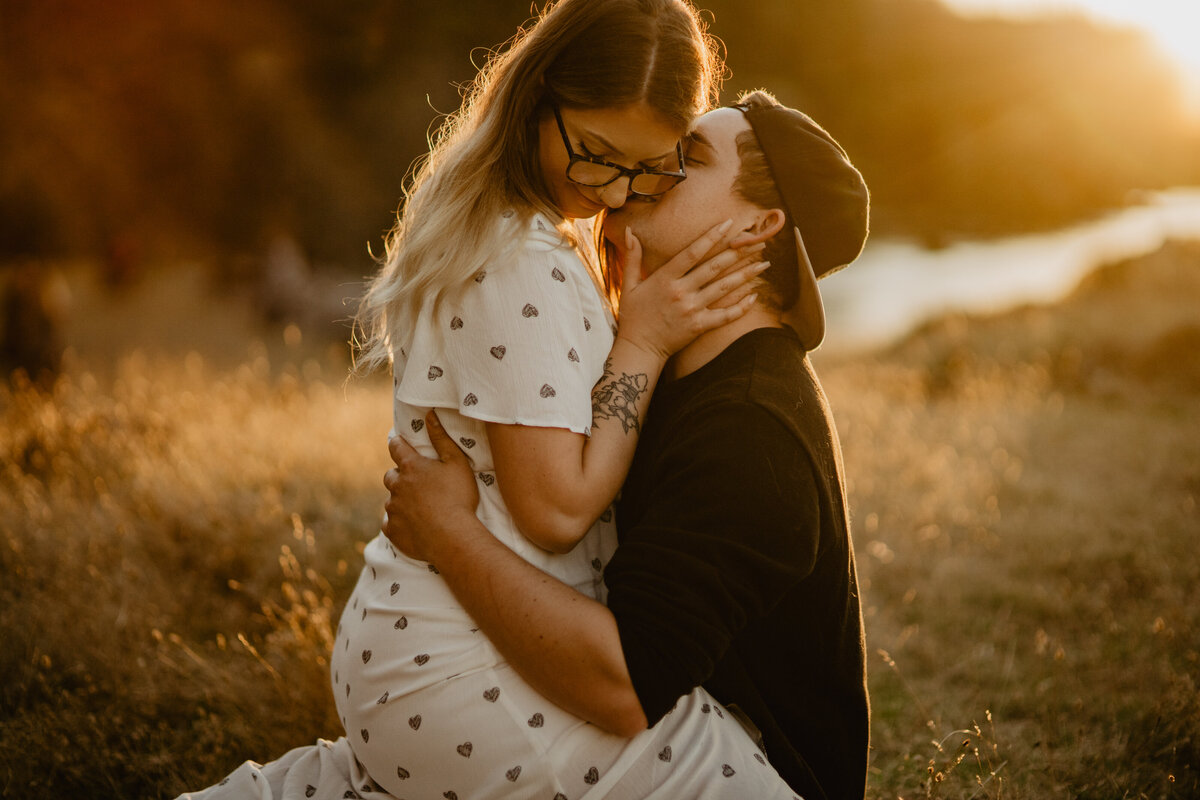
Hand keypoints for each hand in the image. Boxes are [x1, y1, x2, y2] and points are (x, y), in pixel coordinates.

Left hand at [383, 410, 479, 562]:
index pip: (396, 447)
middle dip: (400, 477)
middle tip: (418, 485)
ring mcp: (392, 510)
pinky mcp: (392, 531)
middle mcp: (396, 486)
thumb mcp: (456, 463)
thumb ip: (441, 438)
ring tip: (421, 509)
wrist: (452, 538)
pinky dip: (399, 523)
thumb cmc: (459, 498)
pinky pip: (390, 524)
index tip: (400, 444)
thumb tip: (429, 414)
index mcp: (411, 467)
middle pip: (391, 476)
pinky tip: (414, 526)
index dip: (397, 444)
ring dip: (401, 501)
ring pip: (391, 501)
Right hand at [615, 219, 769, 359]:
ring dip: (746, 275)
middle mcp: (681, 292)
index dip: (712, 236)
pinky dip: (741, 307)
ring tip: (764, 263)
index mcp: (665, 278)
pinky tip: (755, 296)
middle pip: (714, 267)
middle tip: (758, 241)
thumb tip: (629, 230)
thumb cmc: (633, 316)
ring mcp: (692, 310)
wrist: (639, 348)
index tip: (729, 223)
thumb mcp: (629, 284)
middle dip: (738, 252)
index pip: (692, 252)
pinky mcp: (699, 326)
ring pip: (724, 288)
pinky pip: (725, 315)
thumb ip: (632, 256)